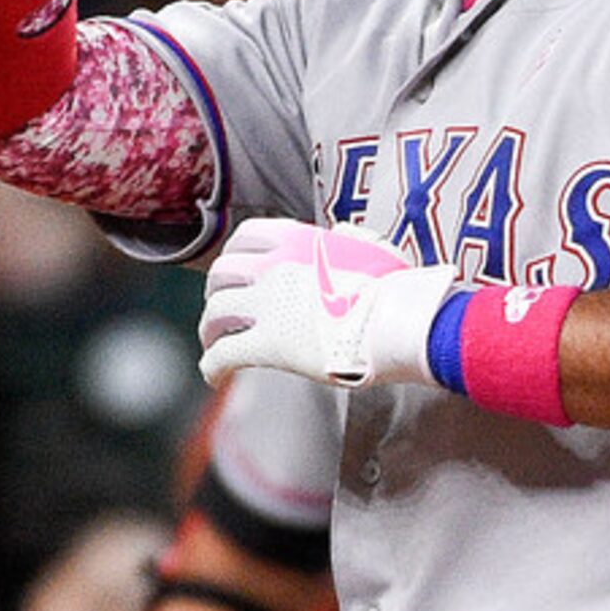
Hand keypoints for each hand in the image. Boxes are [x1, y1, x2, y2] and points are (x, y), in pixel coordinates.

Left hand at [198, 218, 457, 390]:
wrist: (401, 319)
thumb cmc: (398, 289)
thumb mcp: (376, 249)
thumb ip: (353, 239)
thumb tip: (343, 232)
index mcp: (298, 242)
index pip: (246, 237)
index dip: (234, 255)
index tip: (235, 271)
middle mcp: (275, 268)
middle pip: (222, 275)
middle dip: (216, 292)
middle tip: (221, 311)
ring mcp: (267, 305)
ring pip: (215, 314)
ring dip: (208, 331)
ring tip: (212, 345)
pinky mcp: (268, 345)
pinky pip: (224, 354)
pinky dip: (213, 366)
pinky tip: (215, 377)